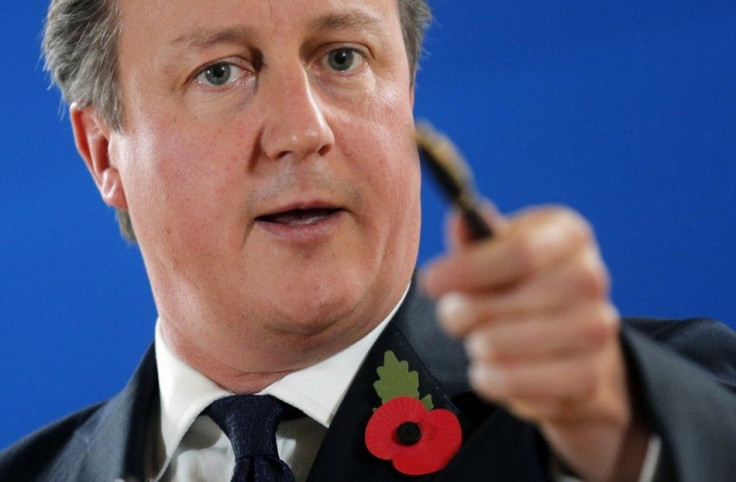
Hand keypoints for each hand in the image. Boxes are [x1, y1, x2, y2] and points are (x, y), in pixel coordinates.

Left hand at [421, 204, 650, 480]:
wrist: (571, 342)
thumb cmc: (522, 286)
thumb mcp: (497, 253)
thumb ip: (475, 238)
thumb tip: (460, 217)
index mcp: (568, 235)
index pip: (520, 252)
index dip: (468, 270)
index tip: (429, 283)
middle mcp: (591, 277)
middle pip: (514, 301)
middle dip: (466, 313)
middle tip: (451, 317)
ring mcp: (597, 327)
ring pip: (512, 345)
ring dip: (478, 348)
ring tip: (476, 344)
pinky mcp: (590, 374)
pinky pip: (524, 384)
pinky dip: (495, 380)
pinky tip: (489, 370)